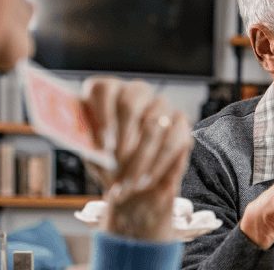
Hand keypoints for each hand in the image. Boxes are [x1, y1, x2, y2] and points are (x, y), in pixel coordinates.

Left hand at [82, 77, 194, 241]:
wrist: (131, 183)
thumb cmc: (107, 164)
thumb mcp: (92, 156)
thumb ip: (92, 147)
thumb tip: (99, 150)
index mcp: (108, 92)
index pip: (103, 90)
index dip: (102, 117)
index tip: (103, 146)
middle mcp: (135, 92)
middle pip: (130, 104)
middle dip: (123, 139)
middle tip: (117, 166)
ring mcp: (161, 105)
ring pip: (154, 125)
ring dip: (140, 159)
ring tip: (129, 182)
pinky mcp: (181, 123)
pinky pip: (174, 141)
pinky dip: (158, 164)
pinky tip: (147, 179)